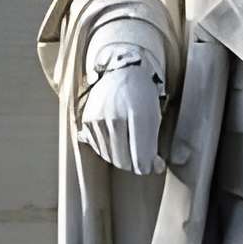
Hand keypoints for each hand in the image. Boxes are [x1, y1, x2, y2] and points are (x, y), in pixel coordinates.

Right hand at [77, 60, 162, 174]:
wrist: (121, 74)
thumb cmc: (142, 97)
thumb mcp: (154, 117)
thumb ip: (153, 145)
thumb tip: (155, 169)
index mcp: (137, 114)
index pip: (141, 156)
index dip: (147, 166)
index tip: (153, 166)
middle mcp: (115, 117)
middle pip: (123, 161)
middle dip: (135, 164)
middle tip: (141, 157)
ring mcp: (99, 119)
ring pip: (110, 158)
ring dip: (122, 158)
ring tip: (129, 146)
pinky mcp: (88, 122)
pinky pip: (99, 149)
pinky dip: (109, 151)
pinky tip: (117, 140)